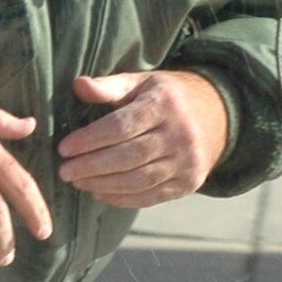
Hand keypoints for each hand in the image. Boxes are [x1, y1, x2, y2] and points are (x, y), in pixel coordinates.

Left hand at [58, 70, 229, 206]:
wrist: (217, 117)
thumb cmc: (166, 98)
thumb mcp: (141, 82)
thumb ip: (109, 86)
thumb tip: (78, 85)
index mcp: (164, 106)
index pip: (121, 126)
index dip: (90, 139)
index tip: (64, 148)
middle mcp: (179, 136)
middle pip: (129, 156)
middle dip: (92, 166)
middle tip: (65, 171)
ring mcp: (187, 163)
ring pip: (139, 180)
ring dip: (104, 184)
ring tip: (77, 182)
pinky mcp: (189, 184)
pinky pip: (152, 196)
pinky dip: (123, 198)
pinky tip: (100, 193)